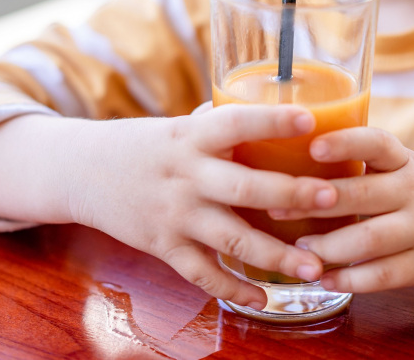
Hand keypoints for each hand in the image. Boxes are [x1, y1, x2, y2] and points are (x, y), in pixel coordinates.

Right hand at [64, 103, 337, 309]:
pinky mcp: (163, 246)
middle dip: (290, 194)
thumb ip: (221, 127)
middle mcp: (185, 175)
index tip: (311, 119)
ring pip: (230, 238)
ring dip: (275, 255)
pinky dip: (233, 288)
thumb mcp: (179, 126)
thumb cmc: (144, 144)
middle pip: (244, 187)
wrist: (83, 171)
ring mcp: (174, 214)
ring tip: (315, 268)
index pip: (234, 123)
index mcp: (191, 137)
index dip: (271, 121)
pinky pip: (202, 274)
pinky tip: (264, 298)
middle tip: (330, 197)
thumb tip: (276, 115)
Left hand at [269, 126, 413, 305]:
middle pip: (363, 193)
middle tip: (278, 207)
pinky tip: (326, 281)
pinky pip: (384, 275)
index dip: (345, 142)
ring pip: (370, 238)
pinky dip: (352, 280)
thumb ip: (365, 164)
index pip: (376, 143)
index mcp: (406, 162)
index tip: (313, 146)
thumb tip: (296, 158)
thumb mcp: (407, 168)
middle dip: (317, 201)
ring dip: (329, 246)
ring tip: (299, 249)